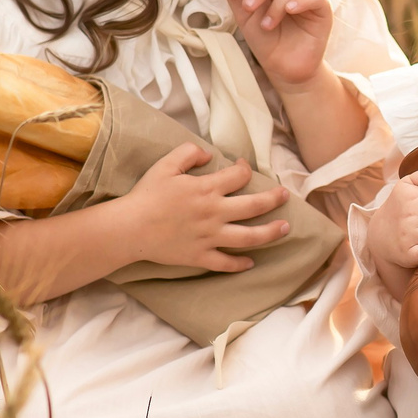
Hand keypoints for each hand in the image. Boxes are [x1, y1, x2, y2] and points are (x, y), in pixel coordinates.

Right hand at [118, 142, 291, 272]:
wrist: (131, 228)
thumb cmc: (147, 195)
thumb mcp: (165, 165)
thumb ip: (188, 153)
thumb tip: (208, 154)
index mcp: (207, 189)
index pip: (239, 176)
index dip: (246, 169)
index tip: (244, 168)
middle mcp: (215, 213)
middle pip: (255, 206)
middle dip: (274, 199)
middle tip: (286, 196)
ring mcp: (210, 237)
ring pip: (250, 237)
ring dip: (271, 232)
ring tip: (286, 228)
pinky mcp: (201, 256)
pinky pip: (226, 263)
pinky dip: (240, 264)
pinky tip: (251, 263)